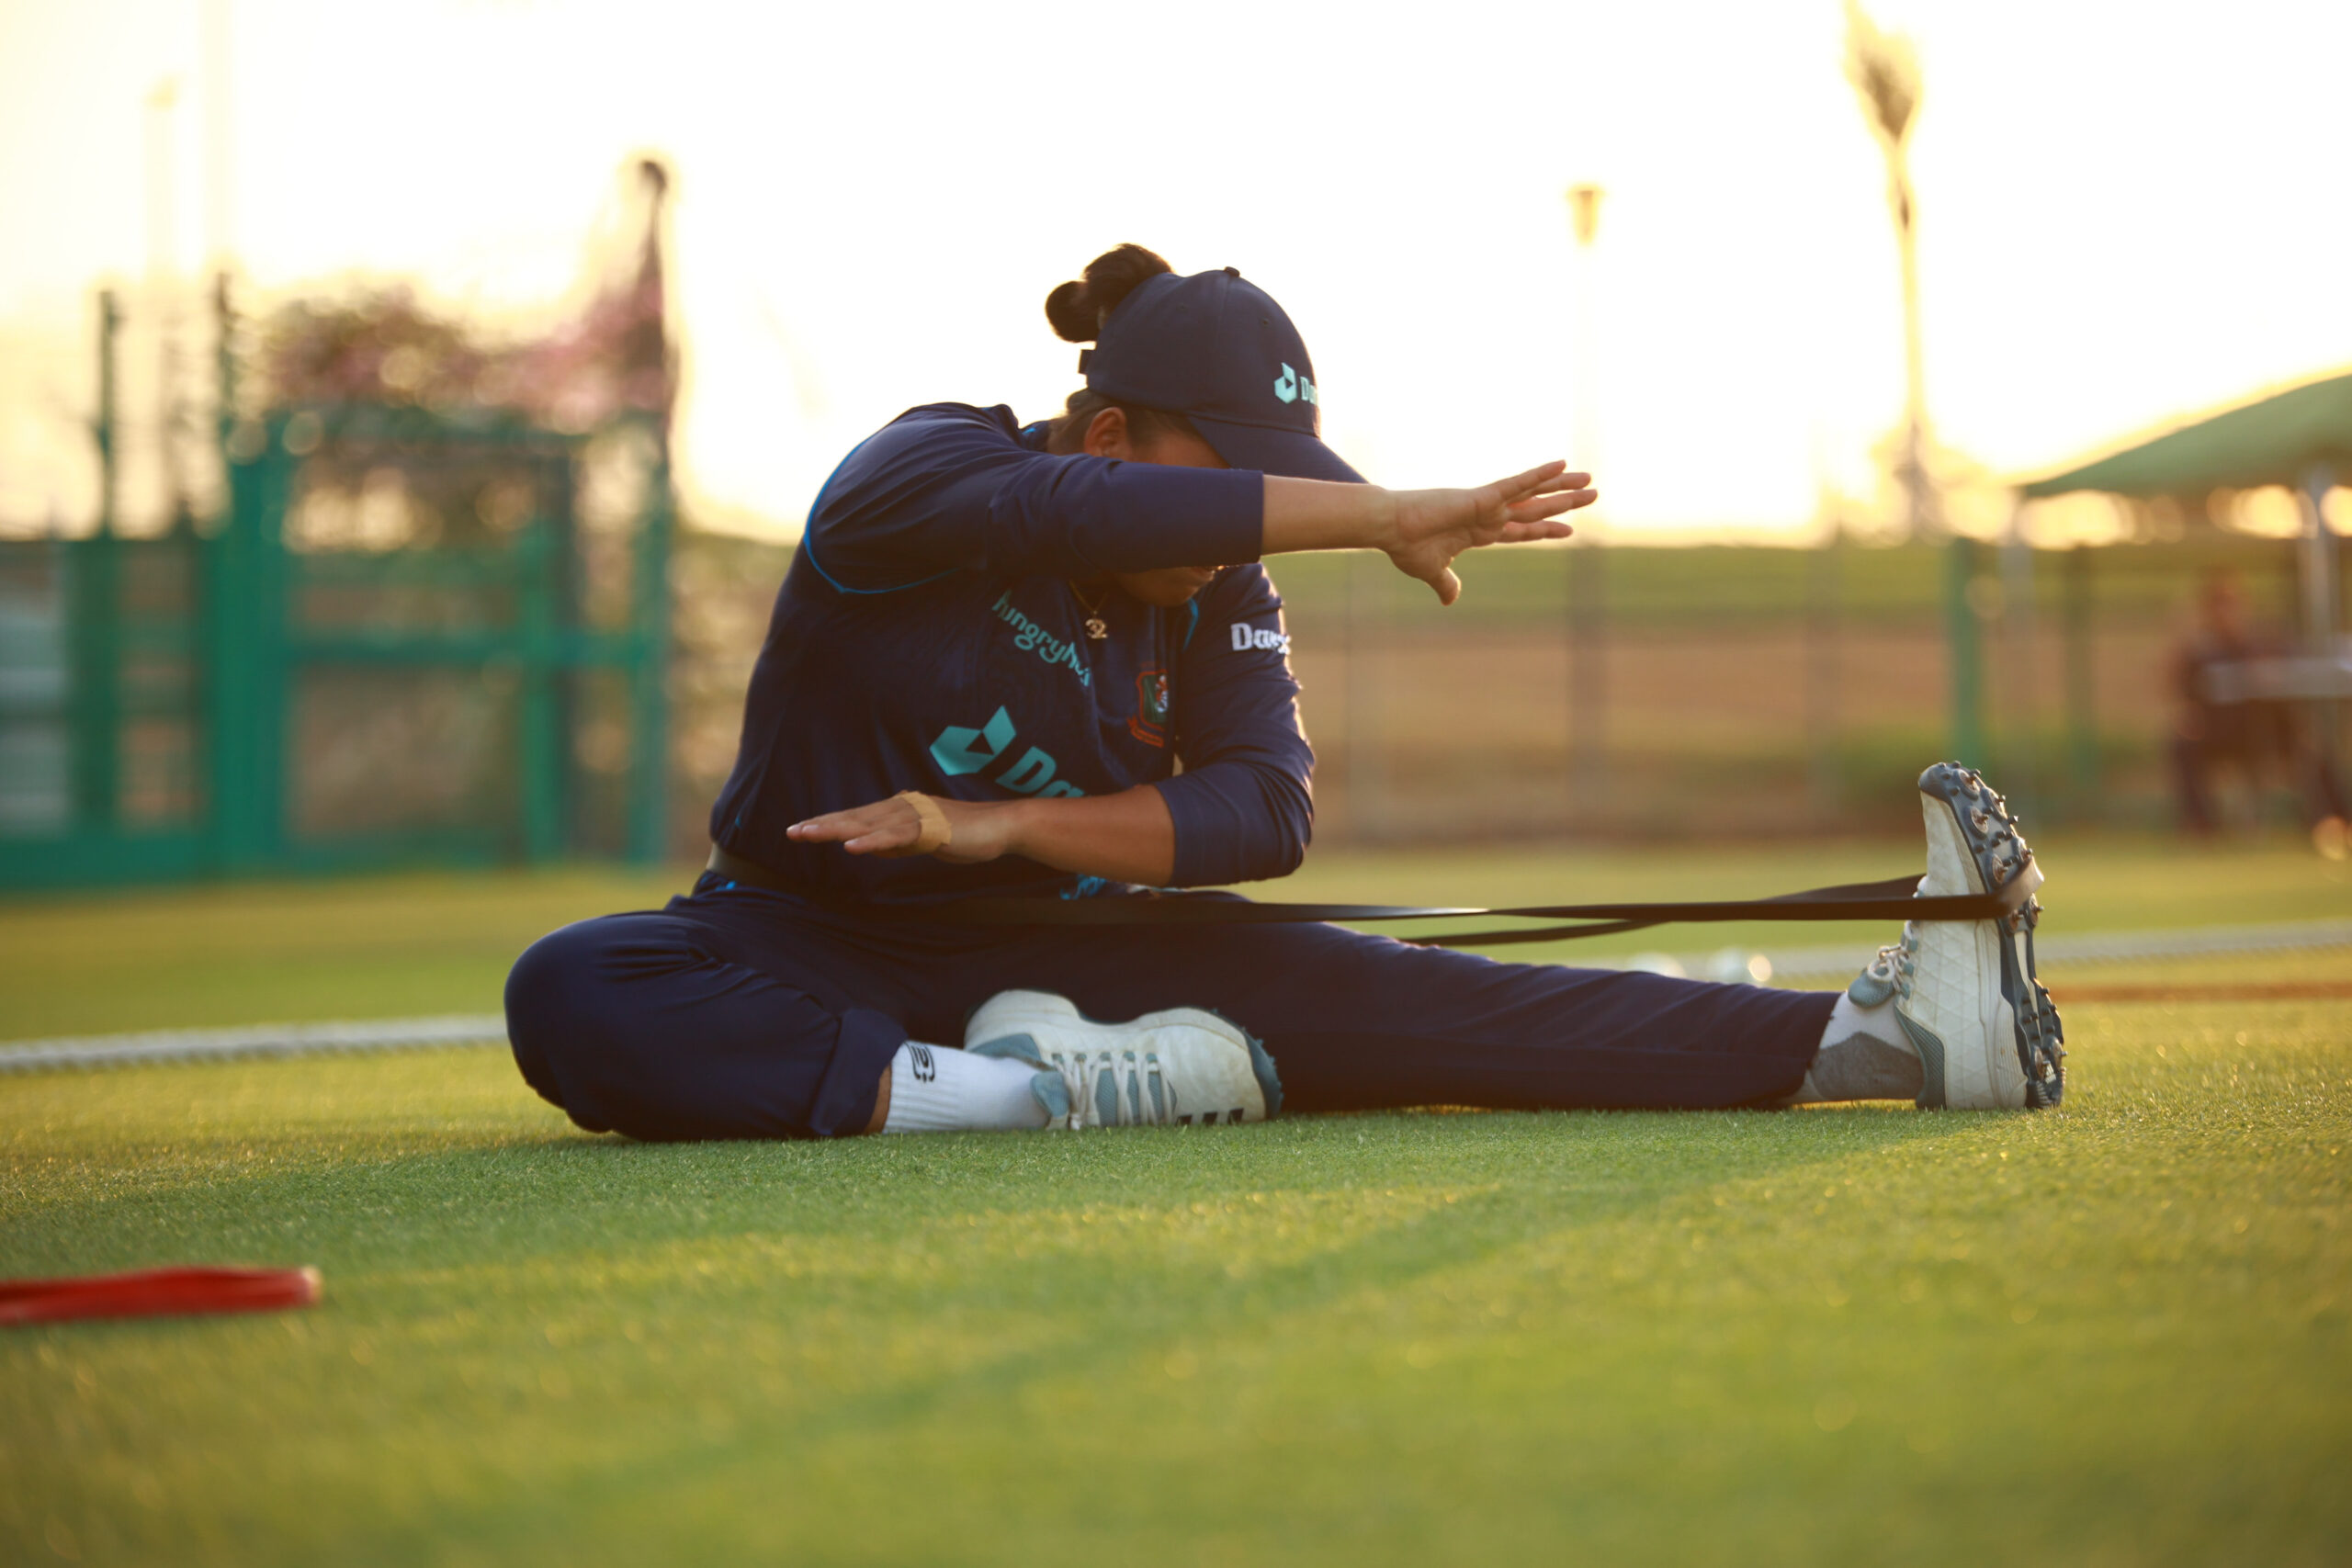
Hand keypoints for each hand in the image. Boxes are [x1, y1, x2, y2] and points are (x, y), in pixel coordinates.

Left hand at [785, 794, 1015, 863]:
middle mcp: (901, 807)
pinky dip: (872, 841)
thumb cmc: (965, 834)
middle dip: (821, 824)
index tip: (800, 829)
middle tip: (792, 831)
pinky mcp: (929, 828)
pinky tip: (852, 847)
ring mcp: (914, 815)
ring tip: (808, 835)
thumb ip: (897, 843)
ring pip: (868, 823)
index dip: (827, 823)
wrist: (1001, 827)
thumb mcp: (923, 841)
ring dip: (836, 829)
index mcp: (899, 811)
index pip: (856, 817)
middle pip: (854, 817)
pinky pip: (895, 836)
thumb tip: (871, 848)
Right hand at [1385, 462, 1594, 604]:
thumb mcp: (1432, 570)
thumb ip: (1446, 583)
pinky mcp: (1481, 497)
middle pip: (1535, 507)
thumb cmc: (1405, 545)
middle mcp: (1488, 515)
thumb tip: (1451, 599)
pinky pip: (1516, 484)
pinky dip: (1538, 475)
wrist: (1389, 527)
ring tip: (1590, 481)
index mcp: (1479, 531)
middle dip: (1564, 502)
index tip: (1568, 529)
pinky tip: (1561, 465)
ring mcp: (1487, 504)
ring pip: (1533, 494)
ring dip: (1562, 487)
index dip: (1544, 528)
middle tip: (1593, 495)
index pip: (1520, 529)